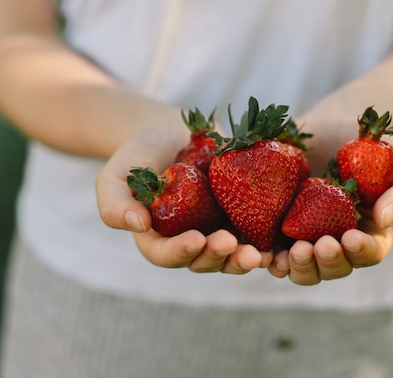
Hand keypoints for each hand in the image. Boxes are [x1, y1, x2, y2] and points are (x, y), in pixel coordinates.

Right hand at [96, 120, 272, 273]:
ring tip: (260, 255)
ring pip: (231, 254)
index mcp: (157, 239)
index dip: (181, 252)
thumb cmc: (138, 153)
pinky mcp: (239, 215)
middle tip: (232, 245)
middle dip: (219, 257)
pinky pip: (254, 233)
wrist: (170, 132)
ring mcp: (216, 230)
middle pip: (204, 261)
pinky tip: (279, 241)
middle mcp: (189, 242)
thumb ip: (114, 201)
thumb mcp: (115, 173)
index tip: (196, 239)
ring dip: (244, 259)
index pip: (166, 255)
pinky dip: (266, 241)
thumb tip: (137, 224)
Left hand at [268, 137, 392, 284]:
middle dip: (328, 262)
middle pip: (334, 267)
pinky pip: (274, 251)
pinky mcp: (280, 225)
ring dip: (300, 267)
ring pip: (304, 268)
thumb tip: (385, 219)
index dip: (361, 251)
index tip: (351, 237)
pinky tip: (267, 254)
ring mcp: (308, 235)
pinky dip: (270, 259)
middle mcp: (339, 240)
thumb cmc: (373, 145)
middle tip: (321, 245)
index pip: (370, 252)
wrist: (332, 123)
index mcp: (371, 232)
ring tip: (295, 251)